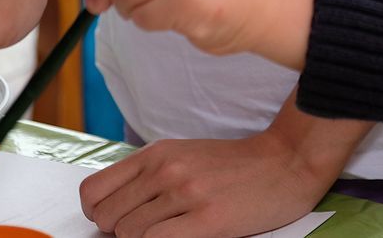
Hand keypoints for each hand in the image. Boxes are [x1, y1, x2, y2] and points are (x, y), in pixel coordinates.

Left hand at [79, 127, 333, 236]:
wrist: (289, 161)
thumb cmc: (239, 164)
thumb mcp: (187, 154)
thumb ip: (150, 175)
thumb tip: (113, 212)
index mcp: (158, 153)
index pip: (93, 191)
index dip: (98, 213)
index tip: (118, 220)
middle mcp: (167, 170)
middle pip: (108, 218)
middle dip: (121, 231)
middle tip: (150, 229)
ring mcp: (187, 194)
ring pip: (129, 234)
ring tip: (174, 231)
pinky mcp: (208, 220)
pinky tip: (185, 236)